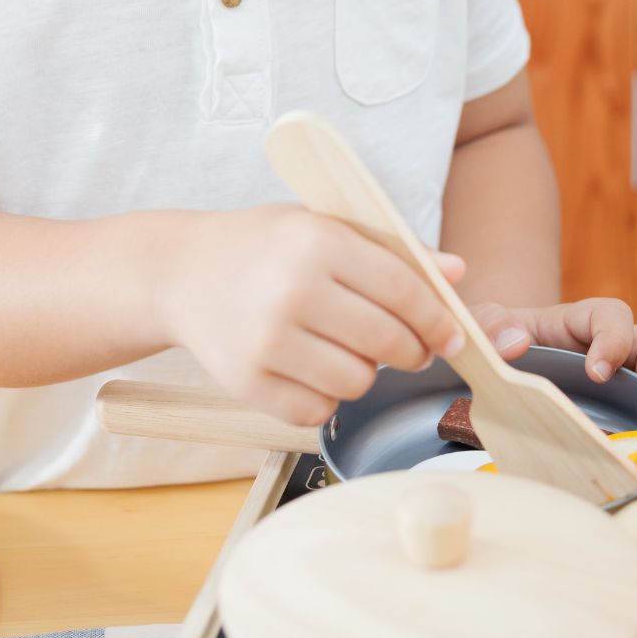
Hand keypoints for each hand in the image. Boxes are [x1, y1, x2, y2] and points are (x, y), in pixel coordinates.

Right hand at [163, 206, 465, 426]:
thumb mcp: (323, 226)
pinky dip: (326, 396)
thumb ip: (392, 249)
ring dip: (365, 373)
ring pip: (357, 382)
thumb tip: (458, 273)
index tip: (452, 336)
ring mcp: (267, 341)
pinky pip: (317, 410)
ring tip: (346, 349)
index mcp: (318, 241)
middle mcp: (293, 290)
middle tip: (411, 349)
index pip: (403, 290)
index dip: (437, 319)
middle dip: (413, 352)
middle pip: (387, 342)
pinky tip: (312, 368)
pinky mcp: (246, 382)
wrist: (178, 271)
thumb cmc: (262, 245)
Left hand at [469, 299, 636, 411]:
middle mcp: (609, 346)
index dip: (615, 339)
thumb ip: (491, 324)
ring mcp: (623, 377)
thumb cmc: (499, 340)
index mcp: (577, 322)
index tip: (597, 372)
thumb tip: (515, 343)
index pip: (612, 315)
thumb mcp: (485, 325)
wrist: (500, 369)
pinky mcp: (627, 409)